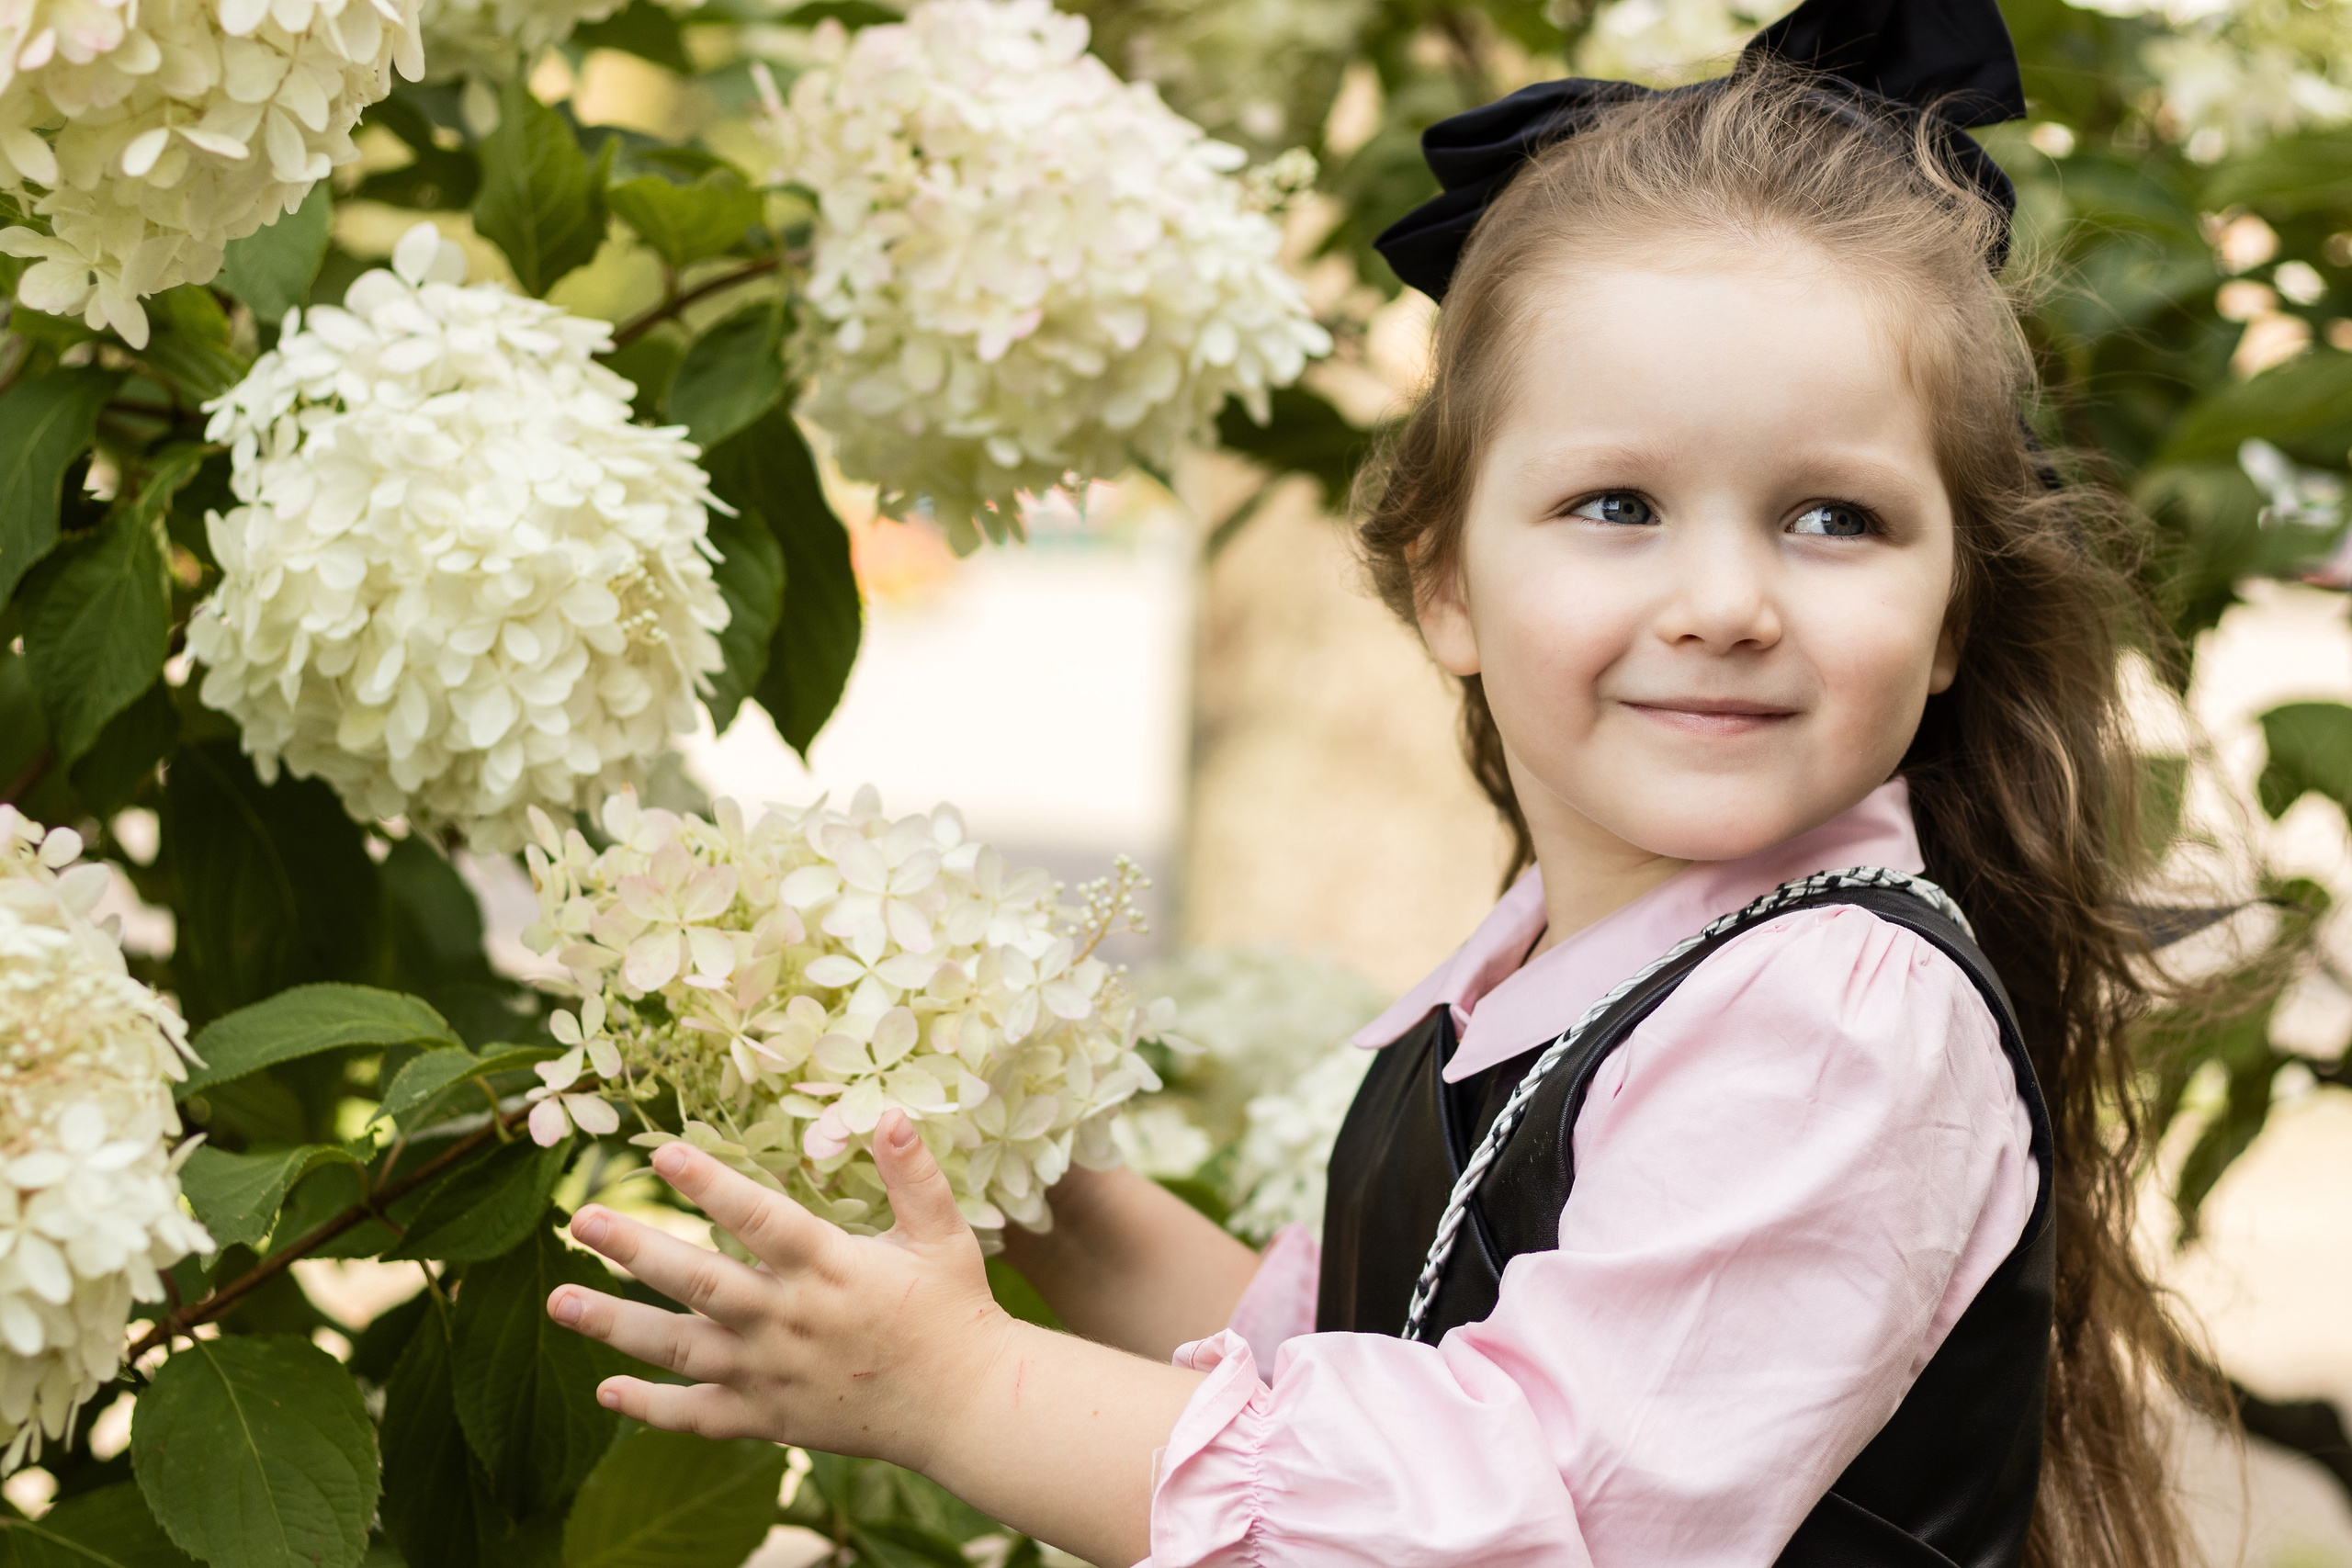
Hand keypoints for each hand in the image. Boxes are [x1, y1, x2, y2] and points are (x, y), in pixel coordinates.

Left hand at [546, 1110, 1012, 1472]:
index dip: (709, 1184)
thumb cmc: (954, 1311)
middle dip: (636, 1249)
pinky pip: (697, 1416)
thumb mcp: (942, 1234)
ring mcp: (771, 1373)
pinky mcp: (767, 1418)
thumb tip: (889, 1112)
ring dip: (614, 1325)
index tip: (661, 1153)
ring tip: (558, 1301)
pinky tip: (605, 1390)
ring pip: (679, 1349)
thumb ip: (912, 1174)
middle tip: (581, 1218)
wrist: (965, 1407)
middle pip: (699, 1282)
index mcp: (830, 1267)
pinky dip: (649, 1409)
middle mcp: (789, 1320)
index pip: (758, 1218)